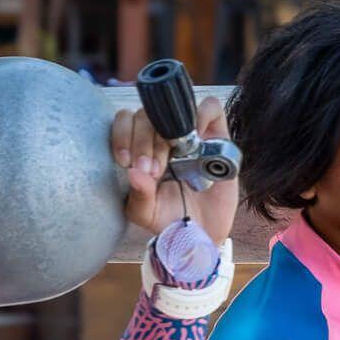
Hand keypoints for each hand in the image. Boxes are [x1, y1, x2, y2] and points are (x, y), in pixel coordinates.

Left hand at [110, 95, 238, 245]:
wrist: (204, 232)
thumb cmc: (171, 219)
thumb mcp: (147, 213)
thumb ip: (138, 195)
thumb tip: (133, 173)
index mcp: (138, 148)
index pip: (124, 122)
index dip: (122, 136)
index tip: (126, 162)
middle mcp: (162, 136)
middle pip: (146, 116)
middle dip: (144, 143)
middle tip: (153, 171)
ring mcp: (190, 133)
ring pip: (174, 109)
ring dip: (169, 131)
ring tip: (174, 159)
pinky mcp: (217, 135)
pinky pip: (210, 107)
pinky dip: (202, 115)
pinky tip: (198, 140)